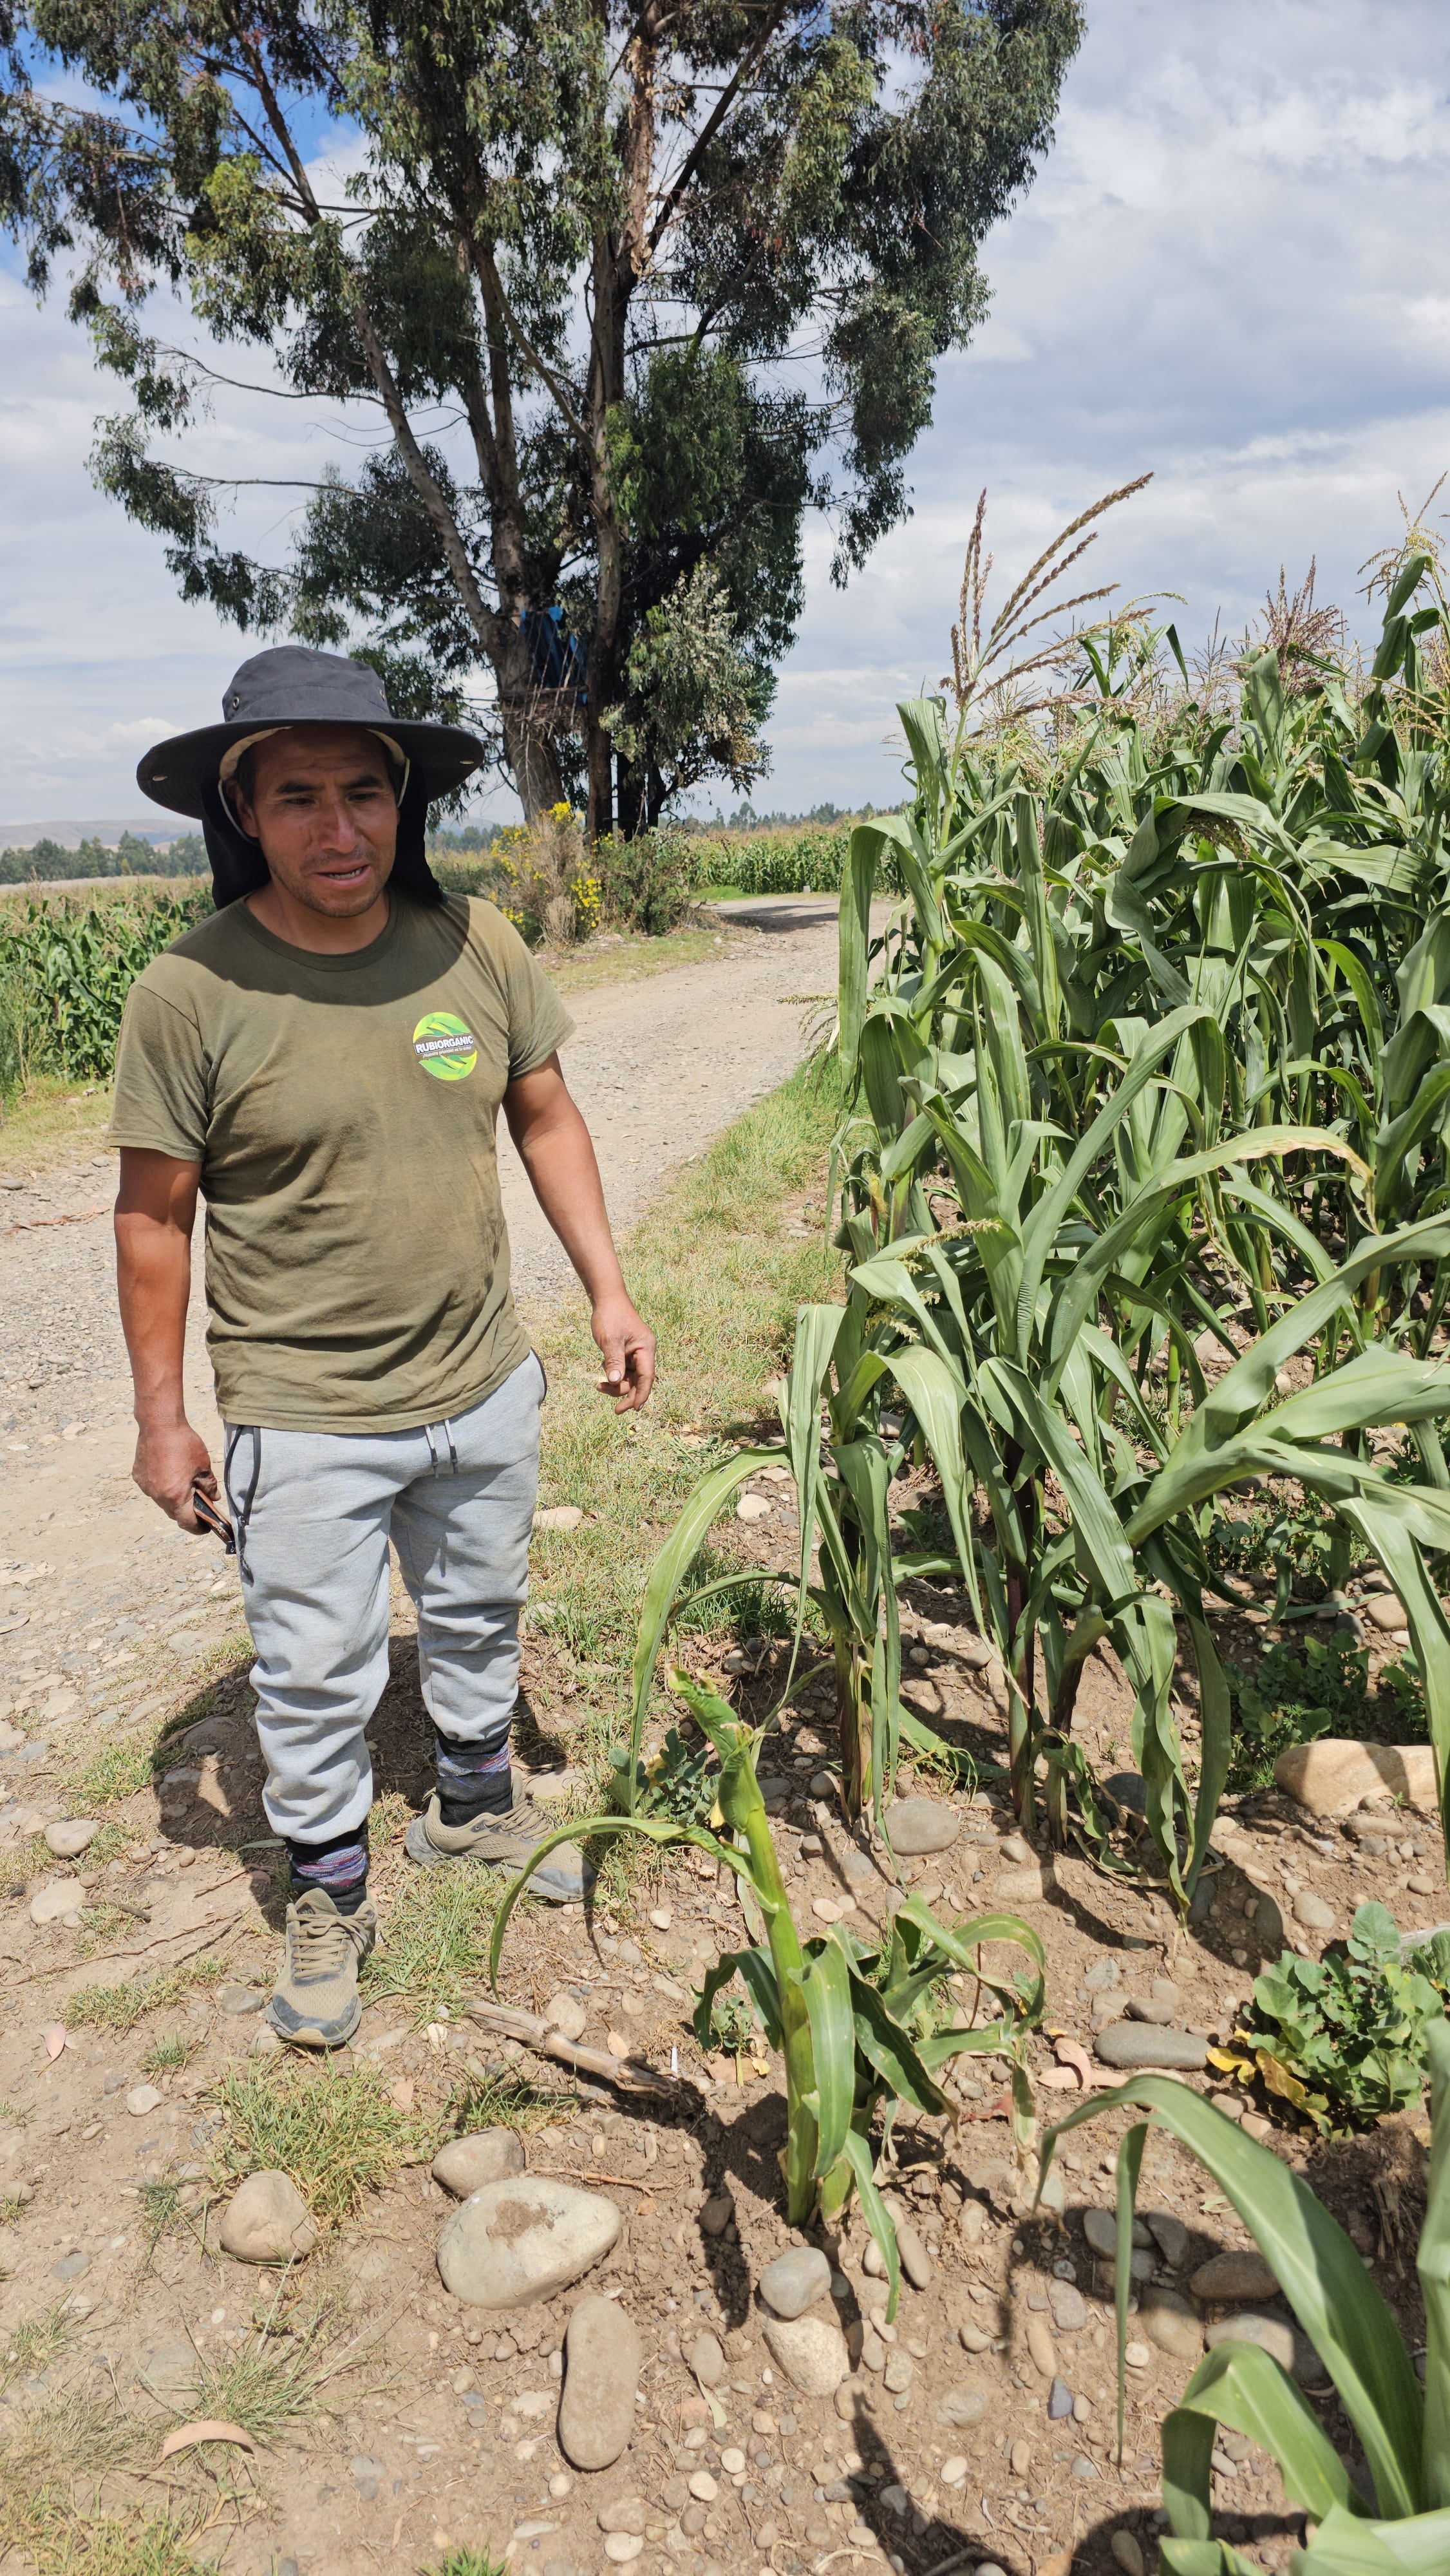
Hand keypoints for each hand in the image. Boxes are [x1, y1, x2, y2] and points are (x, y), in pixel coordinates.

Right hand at [132, 1418, 217, 1531]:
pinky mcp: (138, 1477)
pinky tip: (169, 1474)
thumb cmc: (184, 1443)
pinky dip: (162, 1487)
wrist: (159, 1424)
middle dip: (186, 1513)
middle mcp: (157, 1495)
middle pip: (173, 1513)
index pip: (187, 1522)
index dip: (197, 1528)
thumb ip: (209, 1486)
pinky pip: (152, 1489)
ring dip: (173, 1499)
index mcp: (175, 1496)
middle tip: (198, 1505)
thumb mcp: (203, 1465)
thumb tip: (214, 1498)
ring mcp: (145, 1487)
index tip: (205, 1528)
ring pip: (162, 1502)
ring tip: (184, 1486)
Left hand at [592, 1292, 655, 1412]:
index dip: (641, 1395)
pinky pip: (623, 1369)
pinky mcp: (627, 1351)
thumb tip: (616, 1382)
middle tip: (615, 1409)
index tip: (633, 1409)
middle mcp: (644, 1352)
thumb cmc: (610, 1317)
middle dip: (625, 1393)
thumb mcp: (610, 1341)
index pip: (647, 1377)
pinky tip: (602, 1367)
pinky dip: (613, 1374)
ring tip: (598, 1385)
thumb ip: (613, 1362)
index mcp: (646, 1349)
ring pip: (630, 1377)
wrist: (606, 1298)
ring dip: (616, 1384)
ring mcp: (636, 1352)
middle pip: (639, 1381)